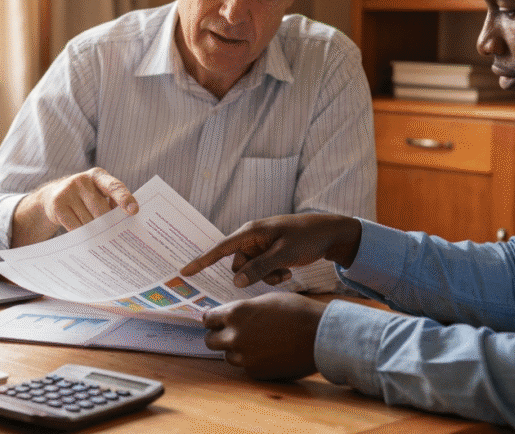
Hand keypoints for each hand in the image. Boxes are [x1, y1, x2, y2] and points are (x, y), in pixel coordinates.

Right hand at [11, 168, 136, 246]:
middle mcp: (82, 180)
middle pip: (101, 209)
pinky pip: (76, 227)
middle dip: (108, 224)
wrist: (52, 196)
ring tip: (98, 235)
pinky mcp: (58, 205)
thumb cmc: (85, 197)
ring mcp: (68, 191)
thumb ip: (113, 201)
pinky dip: (83, 234)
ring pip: (89, 221)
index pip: (114, 186)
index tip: (134, 211)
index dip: (125, 199)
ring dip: (95, 231)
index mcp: (98, 175)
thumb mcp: (99, 192)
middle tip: (114, 235)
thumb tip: (125, 221)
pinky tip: (85, 236)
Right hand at [180, 213, 361, 287]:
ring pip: (250, 271)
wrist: (330, 233)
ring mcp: (261, 246)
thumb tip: (235, 281)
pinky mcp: (269, 252)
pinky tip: (288, 271)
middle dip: (253, 275)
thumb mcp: (283, 254)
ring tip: (285, 273)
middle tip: (277, 274)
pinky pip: (261, 270)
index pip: (221, 249)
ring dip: (265, 276)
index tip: (184, 272)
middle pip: (238, 265)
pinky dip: (272, 274)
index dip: (202, 261)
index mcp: (251, 232)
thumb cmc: (306, 238)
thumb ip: (259, 268)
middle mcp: (252, 238)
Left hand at [203, 292, 326, 379]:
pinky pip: (245, 367)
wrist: (320, 335)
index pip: (207, 319)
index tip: (217, 321)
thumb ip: (244, 310)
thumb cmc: (296, 311)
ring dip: (236, 350)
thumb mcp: (266, 300)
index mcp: (235, 313)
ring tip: (258, 342)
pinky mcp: (256, 372)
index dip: (213, 319)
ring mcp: (244, 357)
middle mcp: (235, 336)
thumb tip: (230, 316)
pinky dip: (252, 361)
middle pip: (210, 341)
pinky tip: (269, 352)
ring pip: (228, 355)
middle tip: (233, 333)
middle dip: (219, 336)